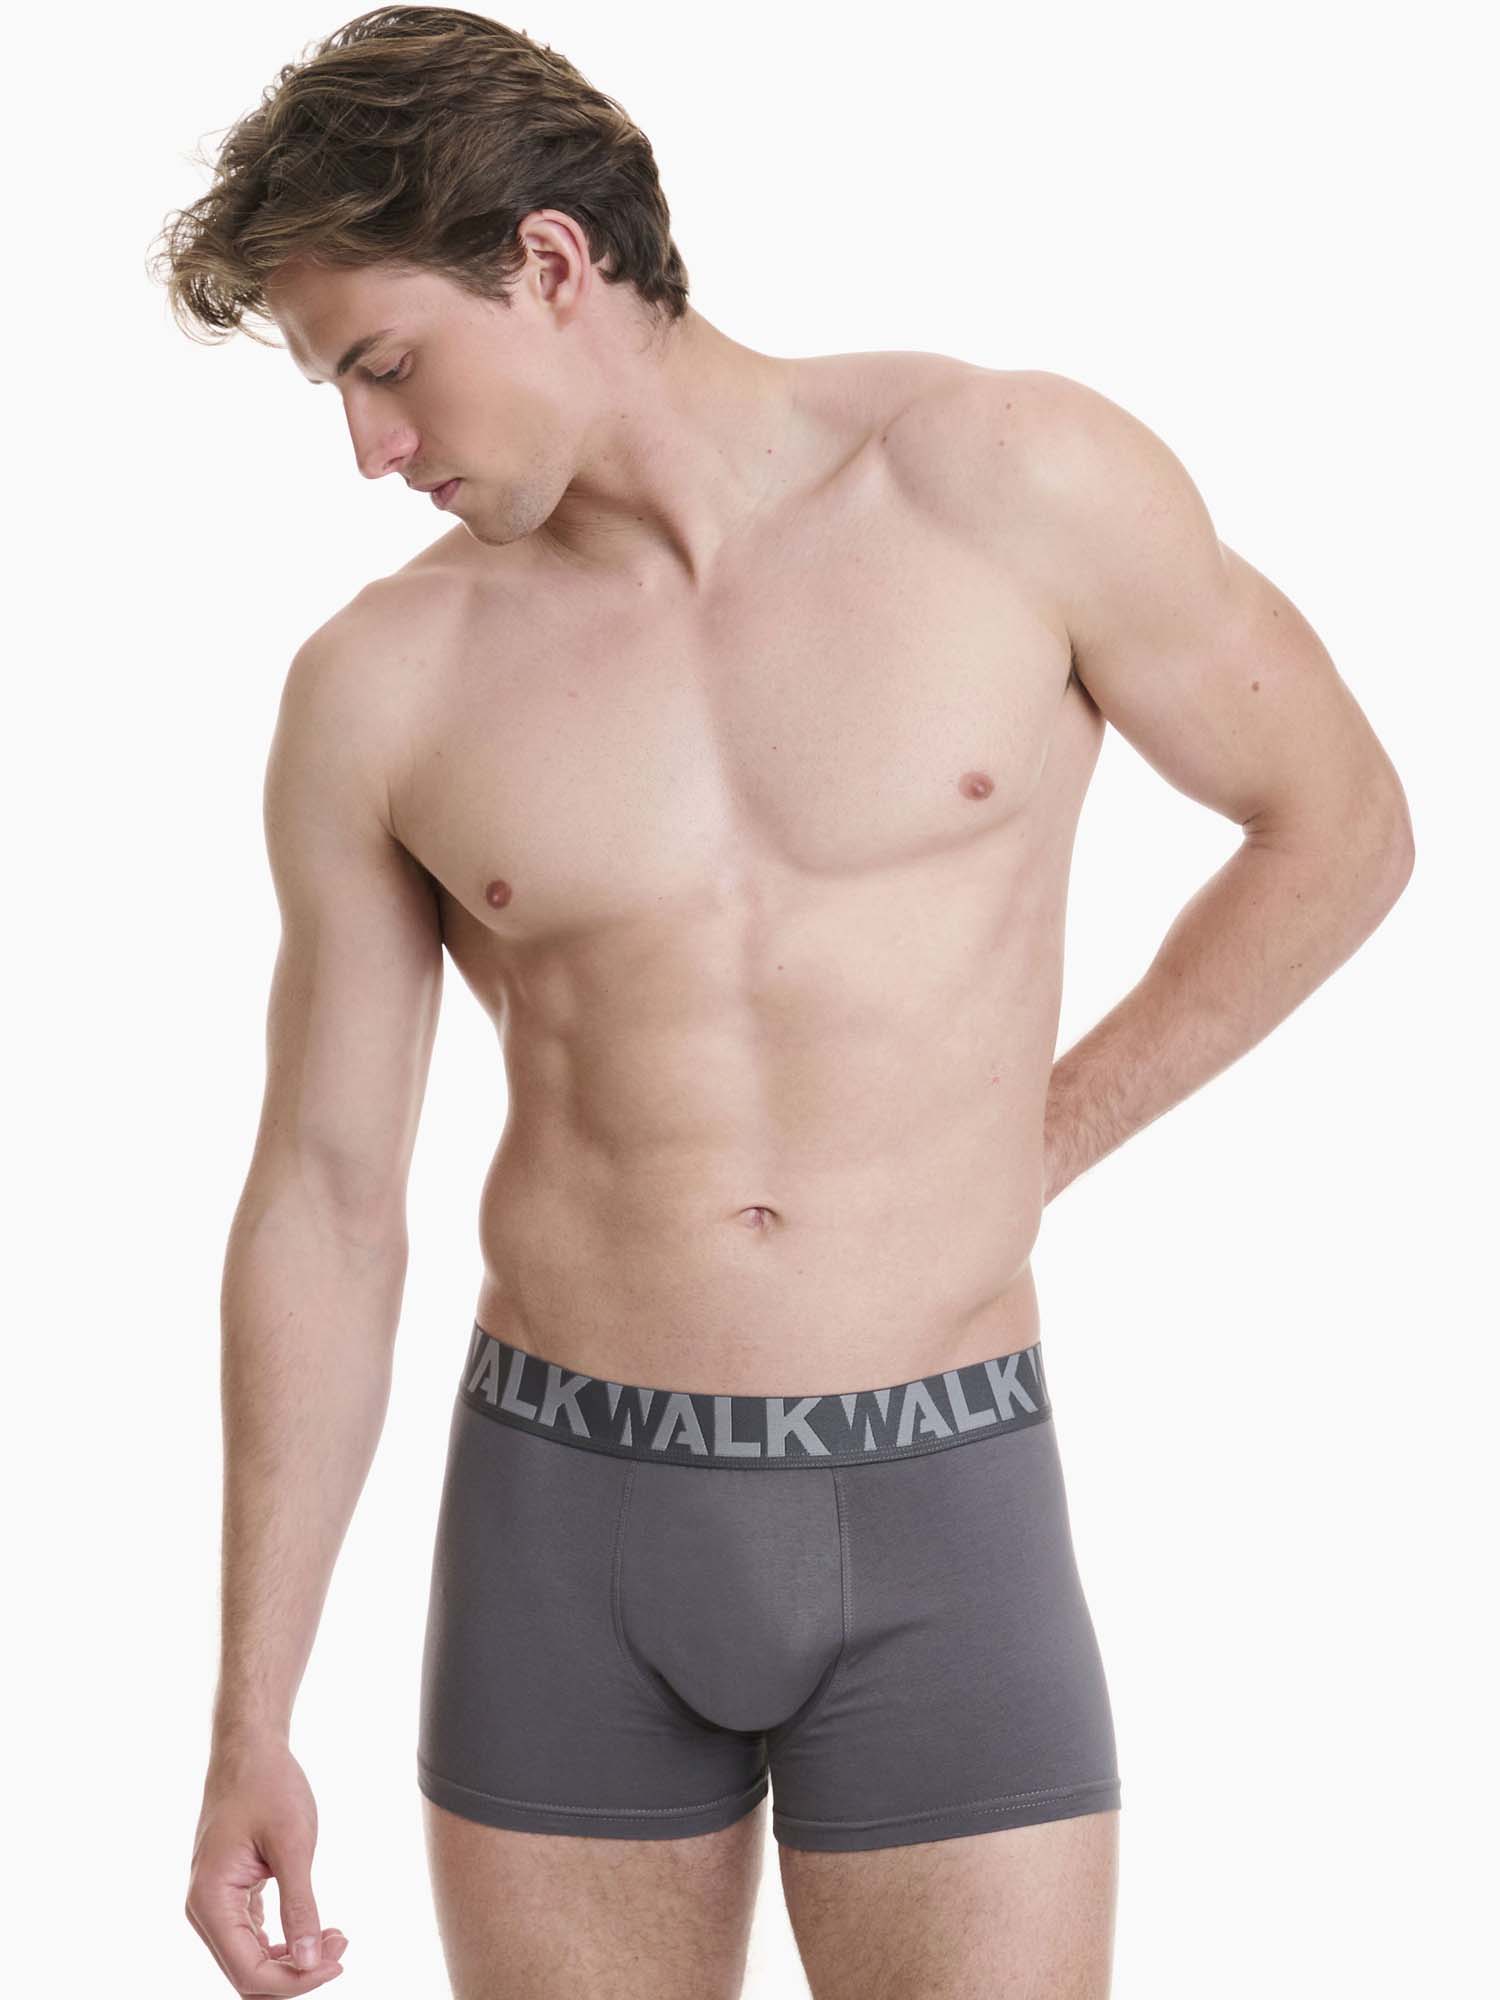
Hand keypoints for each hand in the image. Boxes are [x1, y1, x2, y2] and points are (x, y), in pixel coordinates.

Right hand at [185, 1731, 347, 1991]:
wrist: (249, 1750)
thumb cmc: (268, 1786)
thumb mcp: (292, 1843)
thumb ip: (300, 1905)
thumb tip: (310, 1962)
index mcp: (210, 1901)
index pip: (248, 1971)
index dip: (294, 1980)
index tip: (337, 1962)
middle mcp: (205, 1910)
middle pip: (248, 1973)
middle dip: (297, 1972)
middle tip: (340, 1946)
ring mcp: (215, 1905)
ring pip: (251, 1961)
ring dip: (294, 1961)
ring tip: (335, 1938)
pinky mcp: (231, 1897)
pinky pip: (253, 1939)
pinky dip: (285, 1943)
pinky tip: (318, 1930)